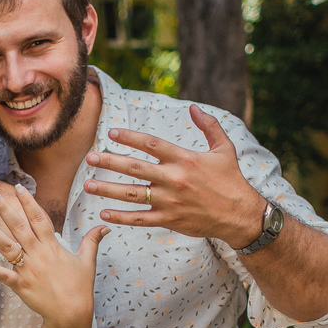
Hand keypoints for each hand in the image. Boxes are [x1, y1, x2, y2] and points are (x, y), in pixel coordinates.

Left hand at [0, 184, 106, 327]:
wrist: (71, 314)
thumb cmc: (80, 288)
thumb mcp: (88, 262)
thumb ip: (91, 241)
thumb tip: (104, 227)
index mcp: (52, 246)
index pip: (39, 218)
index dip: (28, 202)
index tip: (19, 188)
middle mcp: (38, 254)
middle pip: (19, 227)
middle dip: (5, 209)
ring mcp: (28, 270)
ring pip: (8, 247)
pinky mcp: (21, 285)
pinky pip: (3, 275)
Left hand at [83, 104, 265, 247]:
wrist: (239, 215)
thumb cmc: (231, 180)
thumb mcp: (224, 149)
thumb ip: (209, 126)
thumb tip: (193, 107)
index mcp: (185, 159)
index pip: (151, 144)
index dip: (130, 137)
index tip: (112, 132)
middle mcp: (174, 179)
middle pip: (135, 168)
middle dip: (110, 162)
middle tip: (90, 158)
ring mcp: (169, 202)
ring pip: (132, 195)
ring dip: (107, 189)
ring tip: (88, 185)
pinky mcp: (169, 220)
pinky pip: (139, 219)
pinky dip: (120, 218)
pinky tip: (103, 214)